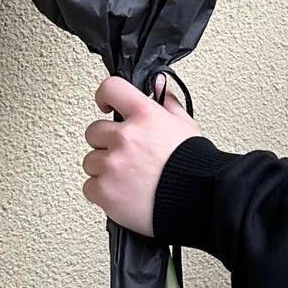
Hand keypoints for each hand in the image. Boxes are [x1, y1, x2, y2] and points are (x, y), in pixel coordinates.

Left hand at [82, 76, 201, 235]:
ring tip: (127, 178)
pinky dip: (102, 192)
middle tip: (125, 155)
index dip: (104, 96)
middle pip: (93, 131)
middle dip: (106, 142)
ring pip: (90, 161)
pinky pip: (89, 187)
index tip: (105, 105)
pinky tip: (122, 193)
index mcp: (145, 115)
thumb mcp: (186, 126)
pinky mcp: (105, 191)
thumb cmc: (194, 166)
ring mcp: (112, 164)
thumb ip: (168, 103)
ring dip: (103, 169)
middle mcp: (125, 137)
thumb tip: (158, 85)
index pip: (111, 89)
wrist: (197, 201)